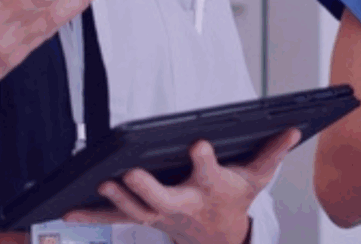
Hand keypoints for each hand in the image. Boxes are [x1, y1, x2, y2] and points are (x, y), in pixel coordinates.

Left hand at [63, 128, 301, 243]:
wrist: (219, 239)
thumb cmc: (234, 200)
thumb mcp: (257, 178)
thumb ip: (272, 152)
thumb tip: (293, 128)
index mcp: (211, 190)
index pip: (209, 174)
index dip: (205, 162)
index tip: (198, 144)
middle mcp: (183, 205)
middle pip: (163, 199)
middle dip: (147, 187)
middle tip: (131, 173)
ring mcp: (160, 215)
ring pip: (137, 210)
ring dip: (119, 199)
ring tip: (104, 184)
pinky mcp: (144, 217)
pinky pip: (116, 218)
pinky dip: (93, 214)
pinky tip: (68, 209)